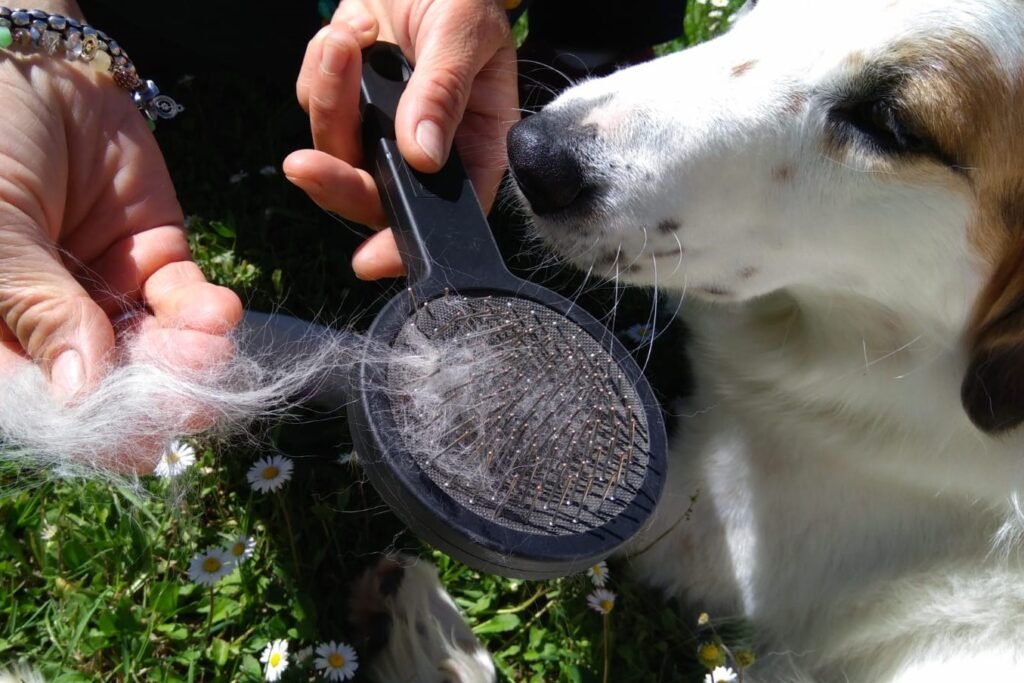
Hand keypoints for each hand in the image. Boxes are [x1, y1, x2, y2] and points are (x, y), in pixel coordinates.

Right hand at [0, 50, 241, 408]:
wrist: (37, 64)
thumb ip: (38, 306)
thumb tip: (78, 394)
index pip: (43, 404)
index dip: (88, 426)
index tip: (133, 441)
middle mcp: (53, 325)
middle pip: (109, 387)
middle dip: (154, 398)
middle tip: (189, 406)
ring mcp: (107, 295)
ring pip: (156, 352)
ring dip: (189, 361)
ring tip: (208, 353)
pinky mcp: (156, 261)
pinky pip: (185, 303)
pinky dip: (206, 315)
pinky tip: (220, 314)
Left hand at [283, 0, 517, 279]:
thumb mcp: (463, 31)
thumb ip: (443, 90)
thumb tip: (421, 155)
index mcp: (474, 145)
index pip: (446, 212)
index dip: (409, 242)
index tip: (370, 260)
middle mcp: (427, 150)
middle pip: (377, 196)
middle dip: (339, 184)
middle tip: (304, 167)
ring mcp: (382, 128)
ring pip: (338, 150)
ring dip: (331, 98)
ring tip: (348, 38)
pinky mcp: (346, 103)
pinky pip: (314, 106)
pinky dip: (321, 70)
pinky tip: (352, 31)